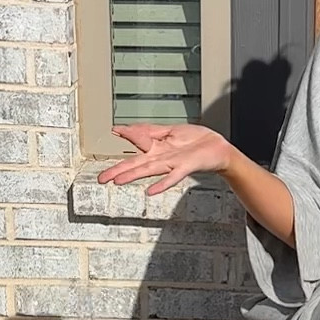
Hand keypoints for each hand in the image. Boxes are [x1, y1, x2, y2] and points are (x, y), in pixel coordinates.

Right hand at [97, 123, 234, 195]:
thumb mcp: (170, 131)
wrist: (217, 148)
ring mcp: (172, 163)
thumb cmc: (196, 140)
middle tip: (102, 178)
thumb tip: (126, 128)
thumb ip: (149, 131)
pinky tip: (150, 191)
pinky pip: (172, 177)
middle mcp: (161, 157)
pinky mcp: (185, 166)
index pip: (137, 140)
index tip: (113, 130)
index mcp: (157, 147)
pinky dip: (162, 184)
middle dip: (117, 170)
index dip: (126, 134)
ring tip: (117, 181)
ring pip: (149, 169)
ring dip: (133, 176)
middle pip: (136, 163)